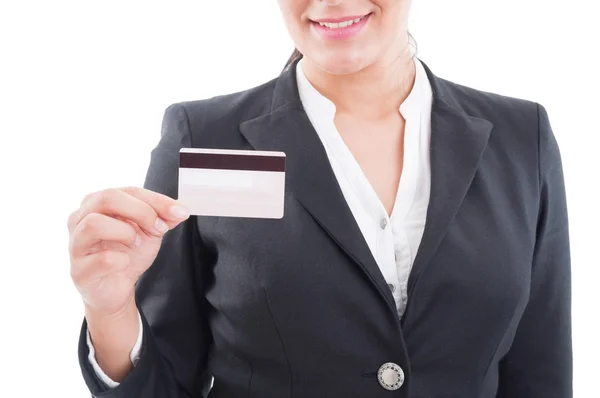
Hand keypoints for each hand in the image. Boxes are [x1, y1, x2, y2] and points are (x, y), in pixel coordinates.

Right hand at [68, 187, 189, 316]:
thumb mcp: (150, 231)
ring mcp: (75, 244)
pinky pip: (101, 259)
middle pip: (107, 198)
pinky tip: (124, 263)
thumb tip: (181, 209)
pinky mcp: (78, 270)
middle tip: (158, 228)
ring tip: (136, 243)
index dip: (157, 200)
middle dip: (141, 211)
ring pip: (94, 223)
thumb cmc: (128, 254)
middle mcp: (80, 218)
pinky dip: (121, 260)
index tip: (179, 212)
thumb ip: (164, 217)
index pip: (129, 190)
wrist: (116, 289)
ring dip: (125, 232)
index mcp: (97, 202)